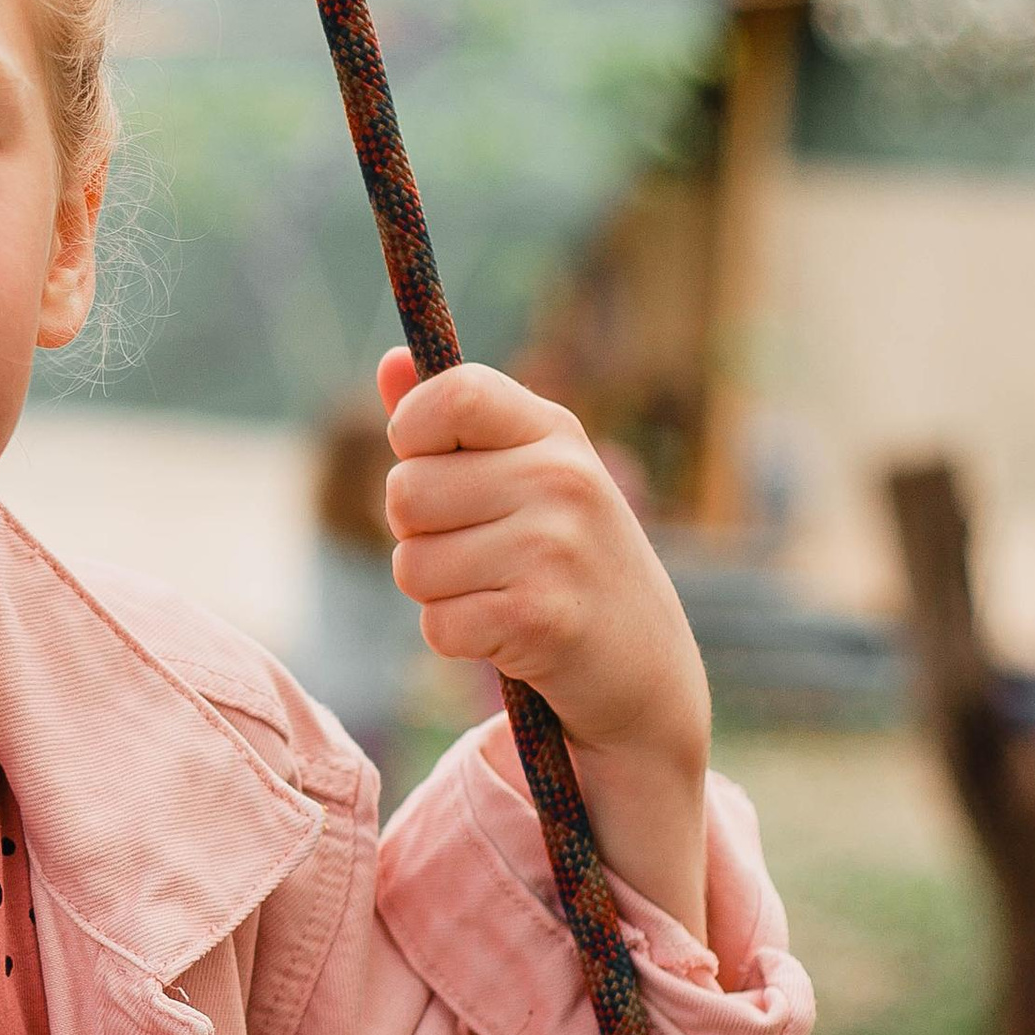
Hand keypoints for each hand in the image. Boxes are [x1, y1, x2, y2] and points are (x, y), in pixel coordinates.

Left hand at [378, 349, 711, 937]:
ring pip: (412, 565)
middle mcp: (560, 480)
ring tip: (497, 595)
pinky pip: (436, 626)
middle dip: (419, 534)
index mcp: (554, 433)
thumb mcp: (530, 477)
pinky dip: (457, 640)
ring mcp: (555, 549)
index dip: (413, 431)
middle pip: (405, 492)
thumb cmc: (569, 563)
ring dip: (438, 594)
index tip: (430, 462)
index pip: (451, 393)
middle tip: (478, 554)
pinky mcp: (542, 619)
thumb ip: (456, 424)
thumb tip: (388, 363)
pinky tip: (507, 635)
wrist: (647, 671)